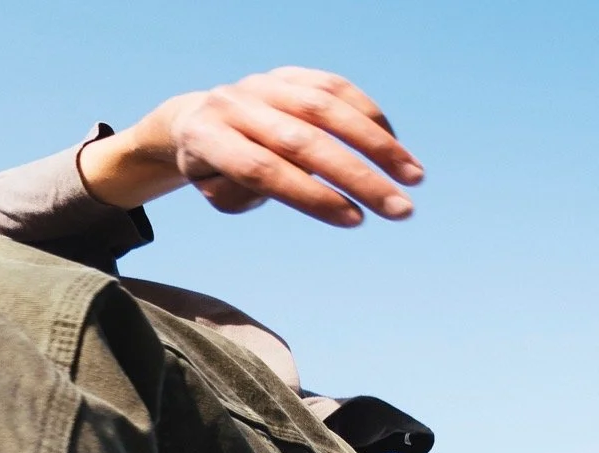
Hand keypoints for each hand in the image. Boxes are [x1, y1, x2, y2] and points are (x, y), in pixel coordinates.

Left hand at [81, 69, 423, 227]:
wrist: (196, 118)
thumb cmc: (212, 169)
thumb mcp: (218, 192)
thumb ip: (250, 191)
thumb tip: (304, 185)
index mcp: (209, 138)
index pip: (264, 171)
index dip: (311, 196)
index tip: (355, 220)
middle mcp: (237, 104)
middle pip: (304, 142)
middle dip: (357, 177)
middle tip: (400, 209)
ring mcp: (265, 83)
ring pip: (327, 108)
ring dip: (377, 143)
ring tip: (413, 177)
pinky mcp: (290, 73)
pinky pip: (335, 87)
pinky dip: (369, 115)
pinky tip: (395, 146)